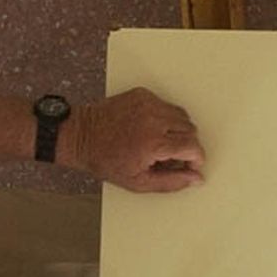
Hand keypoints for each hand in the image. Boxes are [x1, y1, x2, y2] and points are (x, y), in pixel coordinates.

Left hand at [65, 87, 204, 191]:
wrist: (79, 136)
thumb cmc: (104, 160)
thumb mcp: (139, 182)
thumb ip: (172, 182)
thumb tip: (196, 179)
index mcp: (154, 143)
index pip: (193, 147)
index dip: (196, 159)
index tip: (190, 165)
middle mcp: (153, 120)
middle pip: (191, 130)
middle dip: (187, 145)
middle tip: (171, 156)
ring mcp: (148, 104)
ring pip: (182, 116)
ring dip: (178, 131)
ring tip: (160, 142)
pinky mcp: (142, 94)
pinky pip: (167, 105)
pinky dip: (165, 117)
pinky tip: (150, 128)